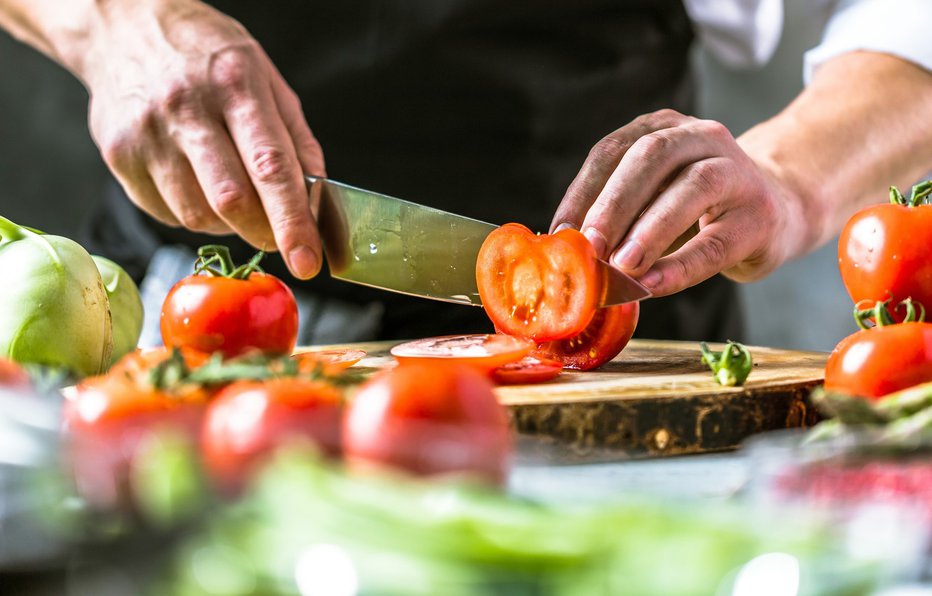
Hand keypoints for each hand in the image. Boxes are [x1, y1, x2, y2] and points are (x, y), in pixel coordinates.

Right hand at [80, 0, 323, 277]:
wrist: (123, 27)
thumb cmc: (206, 55)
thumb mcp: (266, 79)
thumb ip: (296, 141)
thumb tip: (315, 201)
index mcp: (235, 85)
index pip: (270, 168)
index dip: (292, 222)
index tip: (308, 261)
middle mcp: (186, 109)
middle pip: (231, 201)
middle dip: (264, 233)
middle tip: (277, 236)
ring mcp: (146, 135)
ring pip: (197, 216)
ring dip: (228, 224)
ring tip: (232, 194)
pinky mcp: (118, 156)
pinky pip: (167, 214)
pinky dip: (193, 214)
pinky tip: (197, 183)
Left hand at [550, 109, 798, 296]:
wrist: (779, 210)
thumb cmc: (697, 209)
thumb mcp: (653, 197)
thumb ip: (616, 215)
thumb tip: (564, 249)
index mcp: (663, 128)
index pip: (613, 150)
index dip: (582, 191)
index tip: (559, 231)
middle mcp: (702, 137)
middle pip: (652, 157)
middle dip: (614, 203)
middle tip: (588, 245)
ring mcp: (737, 171)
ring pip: (692, 189)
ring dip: (649, 229)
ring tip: (620, 266)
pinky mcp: (760, 216)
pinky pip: (716, 241)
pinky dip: (680, 266)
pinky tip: (652, 284)